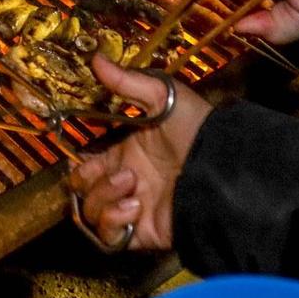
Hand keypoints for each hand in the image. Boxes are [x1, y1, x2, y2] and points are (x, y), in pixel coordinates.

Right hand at [66, 55, 211, 253]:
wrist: (220, 166)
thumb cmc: (197, 129)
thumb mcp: (162, 97)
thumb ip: (126, 82)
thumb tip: (95, 59)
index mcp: (124, 154)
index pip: (85, 165)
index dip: (78, 162)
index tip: (81, 153)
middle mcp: (125, 183)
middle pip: (80, 192)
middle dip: (86, 182)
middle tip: (112, 170)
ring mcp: (132, 209)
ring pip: (89, 214)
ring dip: (103, 198)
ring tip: (132, 185)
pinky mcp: (141, 233)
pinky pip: (109, 238)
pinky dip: (113, 221)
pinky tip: (135, 206)